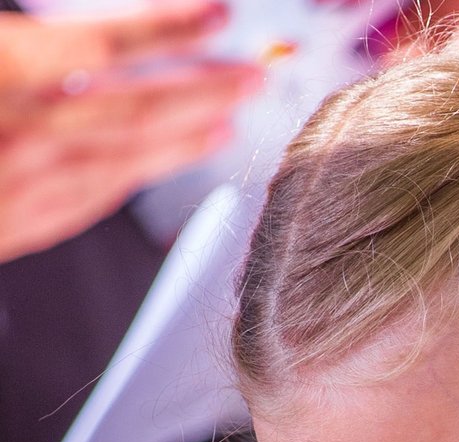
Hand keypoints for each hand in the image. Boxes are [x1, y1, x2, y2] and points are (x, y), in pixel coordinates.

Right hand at [0, 2, 258, 263]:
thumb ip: (41, 41)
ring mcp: (21, 182)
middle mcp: (25, 129)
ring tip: (228, 126)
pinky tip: (158, 166)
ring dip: (185, 142)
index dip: (171, 29)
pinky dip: (132, 179)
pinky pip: (88, 201)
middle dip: (206, 91)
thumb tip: (100, 33)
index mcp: (8, 71)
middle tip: (254, 78)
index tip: (219, 15)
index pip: (108, 44)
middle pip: (138, 108)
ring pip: (124, 161)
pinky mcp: (15, 224)